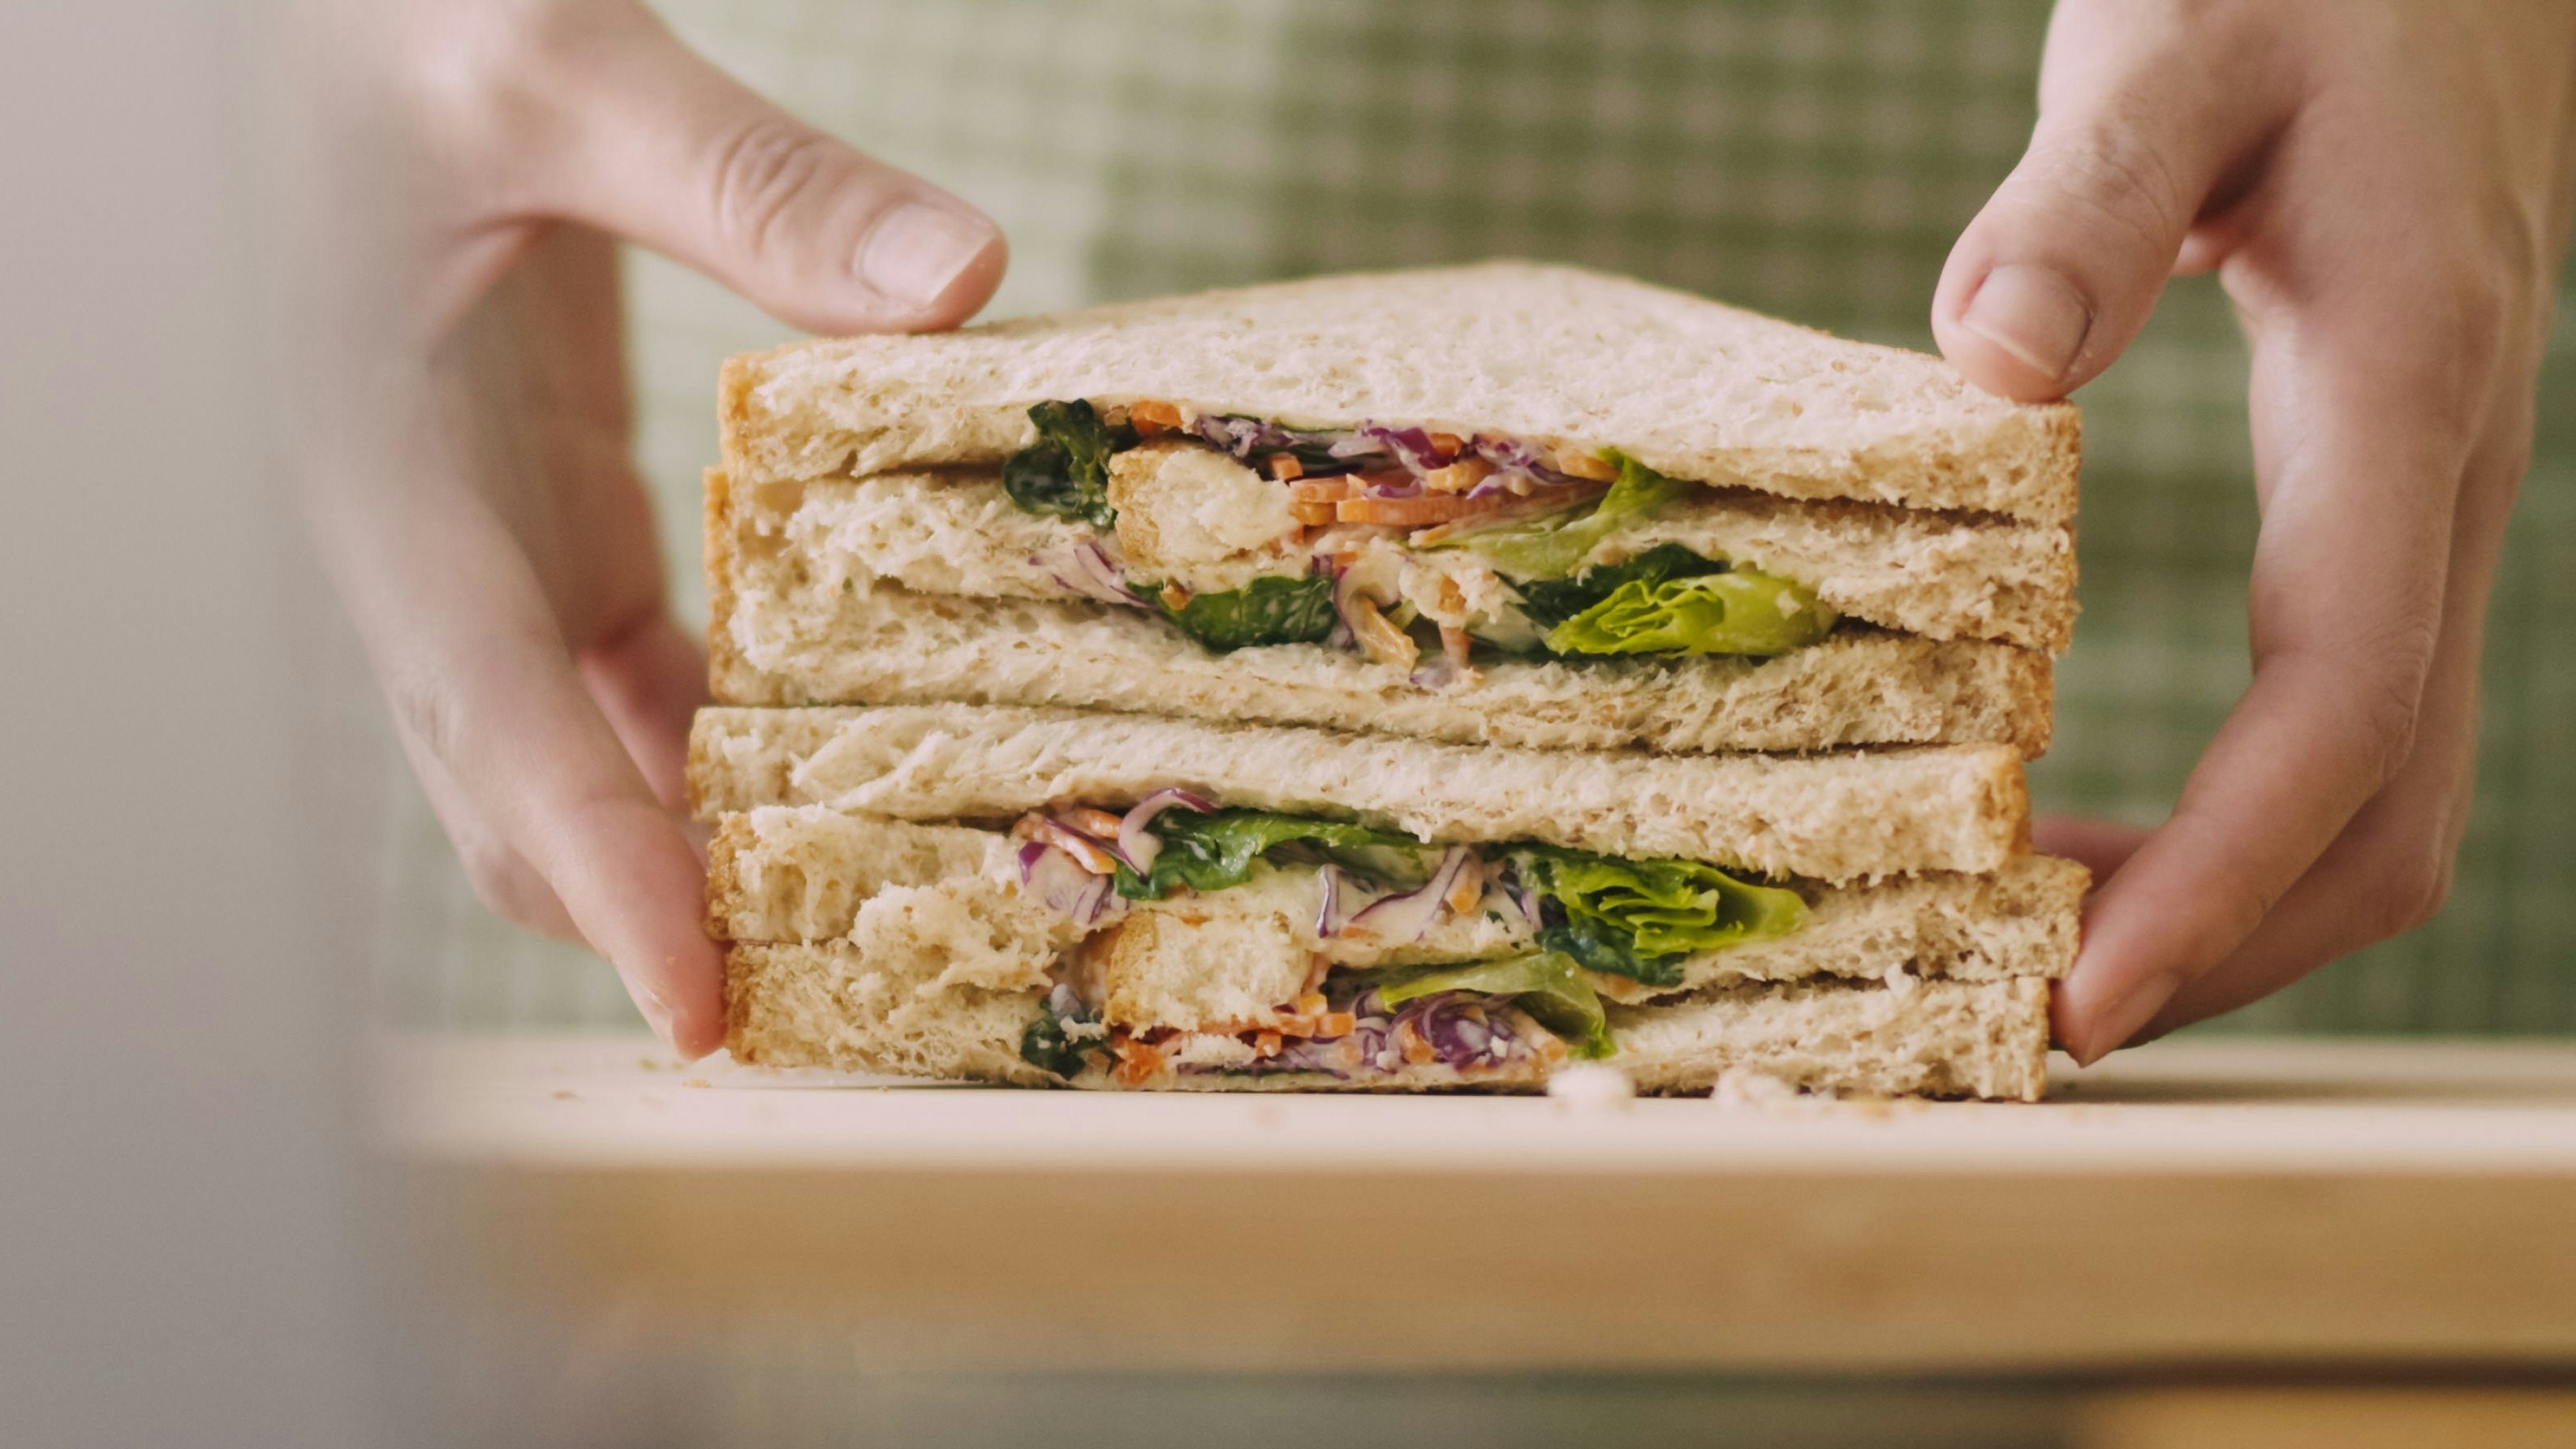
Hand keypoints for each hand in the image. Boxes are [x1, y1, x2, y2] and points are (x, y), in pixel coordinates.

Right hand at [299, 0, 1006, 1055]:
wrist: (333, 21)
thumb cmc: (392, 28)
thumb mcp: (561, 71)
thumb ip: (750, 181)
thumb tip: (958, 283)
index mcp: (390, 468)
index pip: (490, 718)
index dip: (595, 875)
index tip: (694, 1007)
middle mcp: (426, 544)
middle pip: (522, 794)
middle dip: (648, 911)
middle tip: (824, 1004)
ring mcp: (484, 549)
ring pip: (573, 762)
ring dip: (689, 849)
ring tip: (854, 927)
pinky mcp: (546, 525)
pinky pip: (625, 685)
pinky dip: (716, 746)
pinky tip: (838, 767)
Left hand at [1932, 0, 2575, 1061]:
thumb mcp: (2179, 43)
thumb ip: (2091, 193)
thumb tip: (1997, 363)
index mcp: (2401, 387)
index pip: (2343, 699)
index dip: (2221, 872)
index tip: (2082, 994)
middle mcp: (2446, 478)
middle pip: (2388, 804)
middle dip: (2225, 944)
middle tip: (2030, 1021)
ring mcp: (2434, 501)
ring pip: (2386, 784)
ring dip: (2233, 906)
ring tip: (2043, 957)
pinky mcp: (2391, 500)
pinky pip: (2350, 713)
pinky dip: (2238, 821)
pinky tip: (2099, 830)